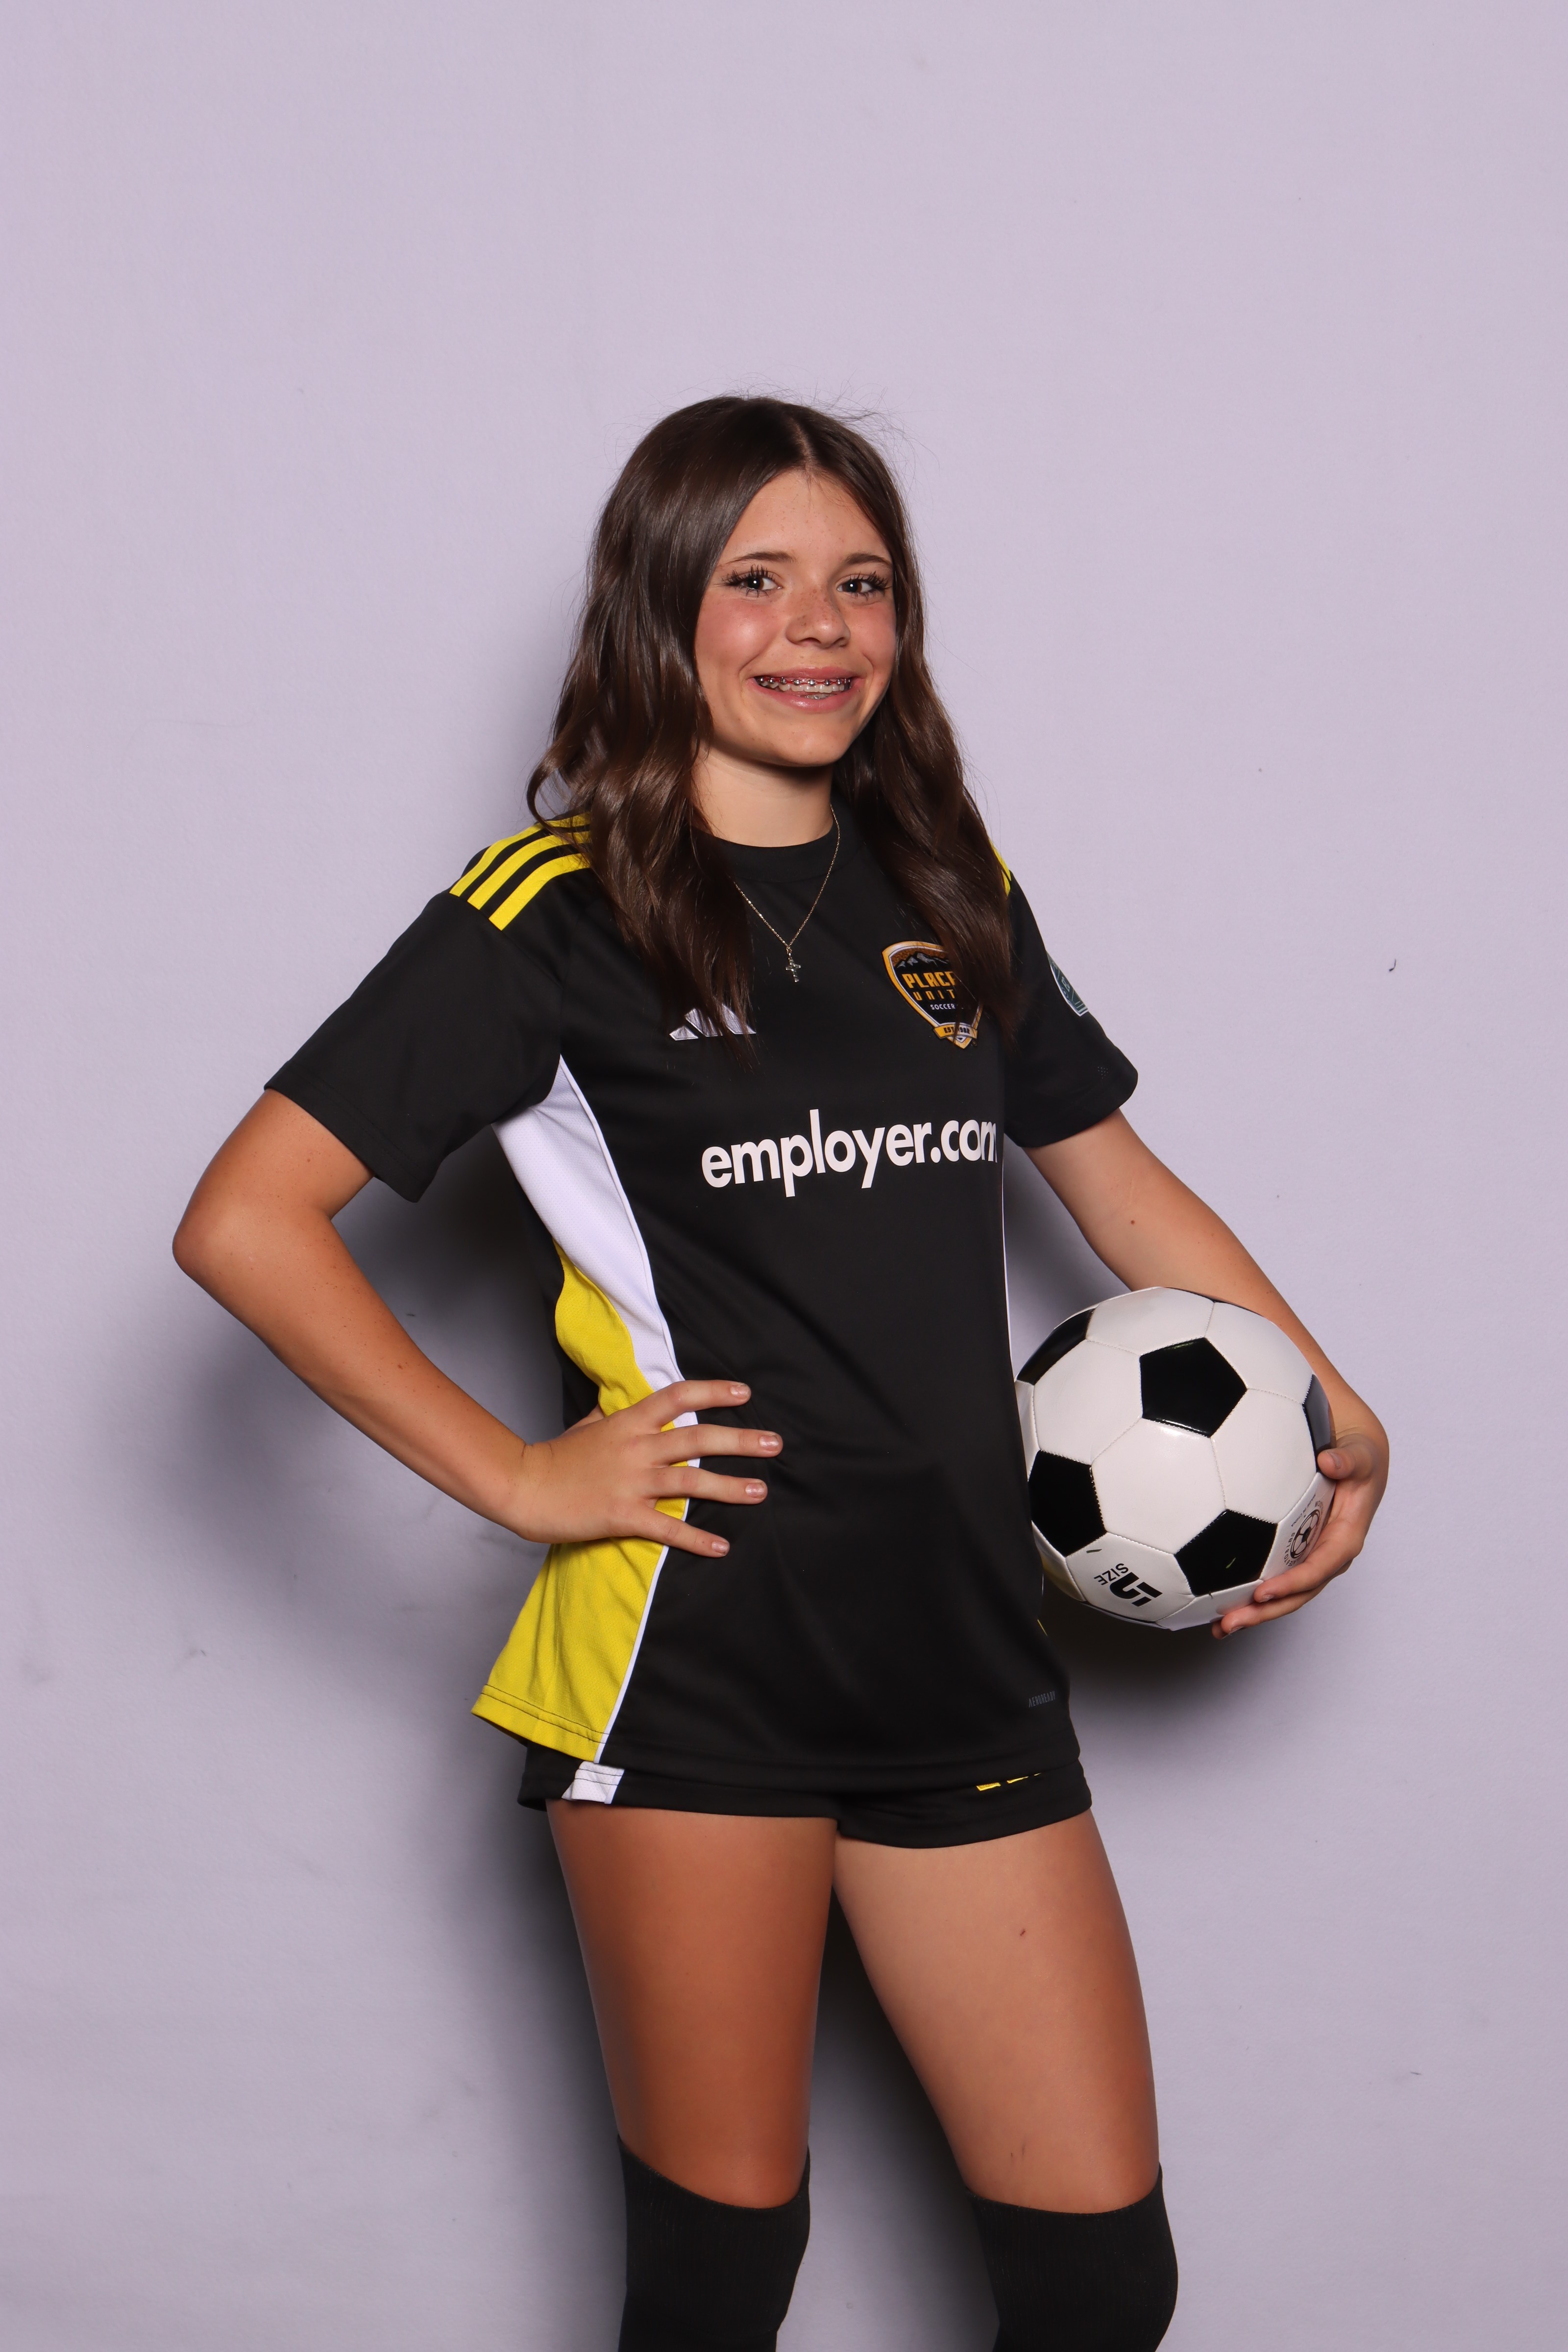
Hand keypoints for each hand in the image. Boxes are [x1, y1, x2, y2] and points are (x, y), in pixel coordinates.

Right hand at [506, 1380, 779, 1559]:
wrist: (523, 1485)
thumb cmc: (554, 1456)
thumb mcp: (586, 1424)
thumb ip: (612, 1414)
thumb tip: (624, 1401)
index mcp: (628, 1422)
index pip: (678, 1396)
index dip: (713, 1391)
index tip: (744, 1392)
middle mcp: (636, 1448)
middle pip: (698, 1437)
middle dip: (741, 1439)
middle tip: (775, 1442)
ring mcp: (631, 1482)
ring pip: (691, 1480)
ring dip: (730, 1487)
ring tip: (760, 1491)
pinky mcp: (623, 1515)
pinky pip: (667, 1527)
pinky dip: (696, 1538)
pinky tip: (721, 1546)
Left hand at [1212, 1424, 1387, 1636]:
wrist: (1354, 1456)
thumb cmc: (1360, 1456)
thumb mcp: (1362, 1454)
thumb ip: (1350, 1460)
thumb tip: (1331, 1461)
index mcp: (1345, 1537)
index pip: (1320, 1568)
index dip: (1294, 1583)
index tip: (1264, 1592)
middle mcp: (1327, 1555)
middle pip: (1298, 1593)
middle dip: (1267, 1612)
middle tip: (1231, 1623)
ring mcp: (1310, 1557)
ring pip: (1284, 1594)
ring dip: (1254, 1612)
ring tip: (1219, 1627)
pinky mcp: (1294, 1553)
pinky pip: (1272, 1577)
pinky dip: (1247, 1593)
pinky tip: (1216, 1604)